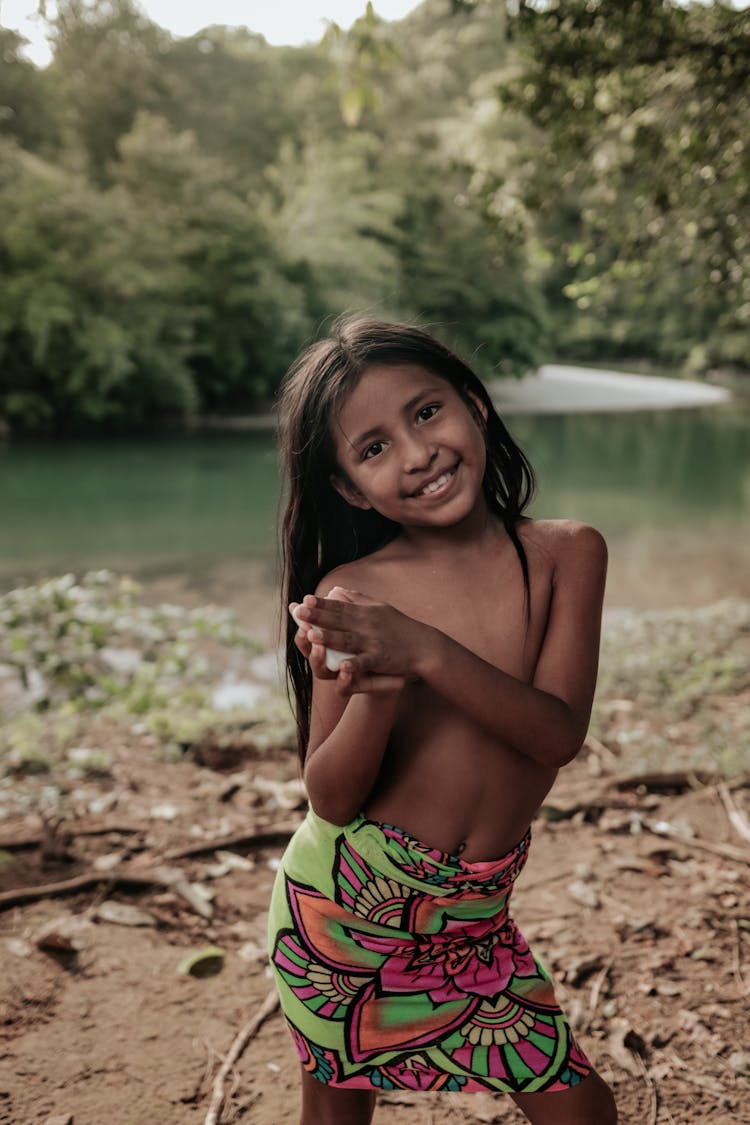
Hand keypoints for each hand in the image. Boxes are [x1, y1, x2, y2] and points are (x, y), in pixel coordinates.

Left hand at [292, 587, 429, 681]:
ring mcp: (373, 642)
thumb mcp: (380, 607)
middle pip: (339, 620)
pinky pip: (365, 662)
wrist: (424, 646)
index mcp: (365, 613)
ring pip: (347, 640)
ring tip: (311, 634)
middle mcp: (367, 625)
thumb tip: (337, 589)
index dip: (321, 604)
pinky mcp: (381, 658)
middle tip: (299, 611)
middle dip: (318, 616)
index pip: (339, 607)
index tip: (304, 599)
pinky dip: (354, 664)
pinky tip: (341, 666)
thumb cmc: (400, 627)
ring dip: (329, 637)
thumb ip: (357, 599)